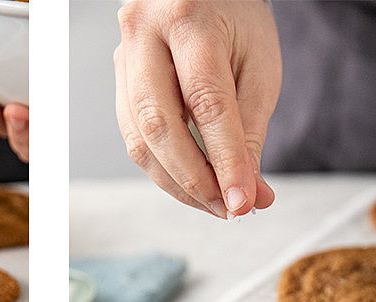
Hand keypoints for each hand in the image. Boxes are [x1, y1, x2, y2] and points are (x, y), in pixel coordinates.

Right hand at [114, 0, 280, 216]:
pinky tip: (192, 182)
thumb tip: (249, 195)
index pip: (206, 103)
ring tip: (215, 202)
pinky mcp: (117, 80)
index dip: (225, 159)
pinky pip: (134, 137)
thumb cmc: (236, 19)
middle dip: (195, 179)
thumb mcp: (258, 66)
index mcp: (186, 18)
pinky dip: (164, 169)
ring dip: (178, 183)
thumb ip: (250, 132)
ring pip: (140, 139)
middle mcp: (143, 34)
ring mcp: (122, 57)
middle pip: (160, 125)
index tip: (243, 201)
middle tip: (228, 209)